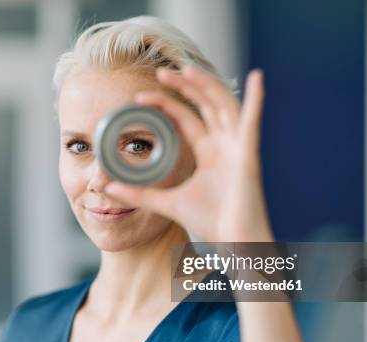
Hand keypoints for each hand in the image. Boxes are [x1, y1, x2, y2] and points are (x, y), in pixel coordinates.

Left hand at [104, 66, 273, 241]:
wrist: (234, 246)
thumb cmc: (211, 224)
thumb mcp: (168, 203)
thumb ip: (141, 194)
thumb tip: (108, 188)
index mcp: (209, 152)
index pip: (186, 118)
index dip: (167, 103)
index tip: (141, 97)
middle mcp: (224, 145)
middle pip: (205, 104)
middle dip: (185, 86)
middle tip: (160, 73)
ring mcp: (238, 148)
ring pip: (223, 105)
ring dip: (206, 85)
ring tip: (186, 70)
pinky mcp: (249, 156)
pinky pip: (253, 123)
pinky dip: (257, 100)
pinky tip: (257, 78)